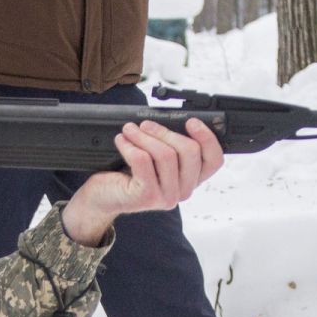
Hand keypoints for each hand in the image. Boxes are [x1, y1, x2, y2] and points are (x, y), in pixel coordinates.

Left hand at [60, 117, 222, 245]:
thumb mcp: (154, 157)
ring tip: (129, 130)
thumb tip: (174, 119)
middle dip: (165, 131)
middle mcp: (183, 191)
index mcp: (191, 179)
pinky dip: (130, 145)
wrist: (102, 197)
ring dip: (144, 136)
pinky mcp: (147, 196)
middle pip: (190, 151)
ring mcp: (167, 197)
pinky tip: (121, 141)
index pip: (214, 160)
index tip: (191, 122)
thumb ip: (170, 143)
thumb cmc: (128, 174)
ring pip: (166, 154)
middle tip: (145, 125)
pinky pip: (143, 160)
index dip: (207, 138)